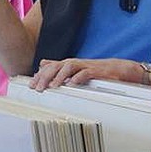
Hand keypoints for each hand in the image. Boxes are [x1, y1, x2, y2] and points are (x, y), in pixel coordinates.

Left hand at [29, 57, 145, 90]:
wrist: (120, 69)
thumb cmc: (97, 72)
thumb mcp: (75, 69)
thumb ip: (59, 67)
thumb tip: (42, 64)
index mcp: (69, 64)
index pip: (50, 67)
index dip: (40, 76)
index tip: (31, 85)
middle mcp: (76, 63)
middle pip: (57, 66)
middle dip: (46, 76)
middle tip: (38, 88)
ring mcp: (86, 66)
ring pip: (69, 67)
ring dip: (60, 76)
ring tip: (53, 86)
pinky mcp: (98, 72)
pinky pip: (87, 73)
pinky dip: (78, 78)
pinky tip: (72, 84)